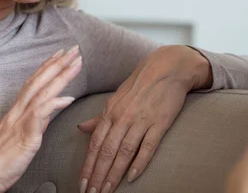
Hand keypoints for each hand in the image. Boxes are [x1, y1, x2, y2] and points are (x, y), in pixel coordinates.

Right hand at [0, 45, 82, 192]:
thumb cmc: (0, 158)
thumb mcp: (20, 134)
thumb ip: (34, 119)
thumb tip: (49, 108)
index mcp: (16, 110)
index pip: (33, 81)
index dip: (47, 66)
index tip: (60, 53)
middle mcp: (18, 111)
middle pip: (39, 81)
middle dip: (58, 63)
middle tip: (74, 48)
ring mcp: (20, 122)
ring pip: (42, 92)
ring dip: (60, 75)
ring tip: (75, 63)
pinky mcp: (25, 136)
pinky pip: (39, 116)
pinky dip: (54, 104)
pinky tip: (67, 98)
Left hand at [78, 45, 209, 192]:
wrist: (167, 68)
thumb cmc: (140, 85)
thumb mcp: (116, 98)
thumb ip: (99, 117)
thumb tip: (80, 128)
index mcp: (110, 111)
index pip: (95, 143)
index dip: (88, 165)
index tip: (82, 183)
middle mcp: (123, 116)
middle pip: (107, 151)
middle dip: (98, 175)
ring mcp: (142, 119)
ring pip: (124, 152)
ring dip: (114, 174)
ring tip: (108, 191)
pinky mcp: (160, 122)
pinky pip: (148, 146)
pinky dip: (140, 163)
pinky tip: (132, 177)